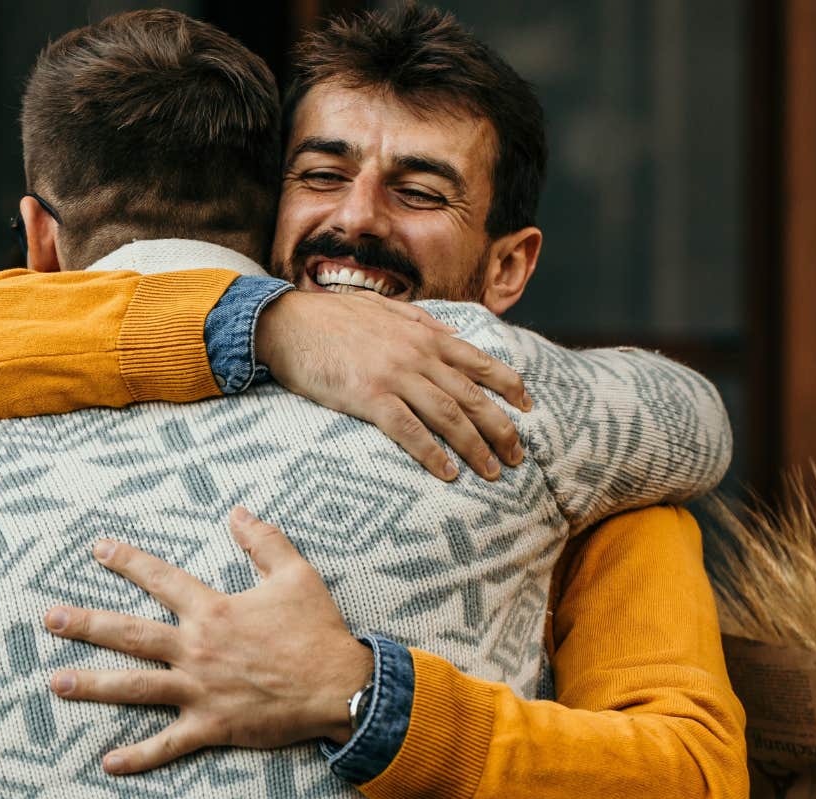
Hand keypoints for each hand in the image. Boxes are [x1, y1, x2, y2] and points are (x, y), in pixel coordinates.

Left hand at [42, 506, 372, 773]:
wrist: (340, 688)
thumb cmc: (318, 632)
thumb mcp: (296, 575)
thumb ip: (264, 540)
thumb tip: (237, 511)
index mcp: (213, 610)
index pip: (159, 579)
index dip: (126, 561)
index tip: (96, 549)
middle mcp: (196, 648)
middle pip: (129, 634)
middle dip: (86, 624)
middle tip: (50, 619)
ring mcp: (199, 689)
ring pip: (134, 686)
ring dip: (92, 685)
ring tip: (55, 683)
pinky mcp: (211, 724)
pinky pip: (167, 743)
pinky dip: (138, 756)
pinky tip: (107, 762)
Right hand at [256, 288, 531, 481]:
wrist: (287, 323)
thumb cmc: (332, 318)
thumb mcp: (384, 309)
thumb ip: (421, 321)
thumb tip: (453, 335)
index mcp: (424, 335)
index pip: (479, 362)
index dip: (509, 385)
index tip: (528, 406)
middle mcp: (417, 355)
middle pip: (472, 396)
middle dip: (500, 428)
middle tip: (518, 456)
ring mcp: (394, 376)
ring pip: (448, 415)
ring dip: (475, 446)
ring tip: (491, 471)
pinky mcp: (368, 397)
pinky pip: (409, 430)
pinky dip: (432, 453)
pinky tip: (447, 473)